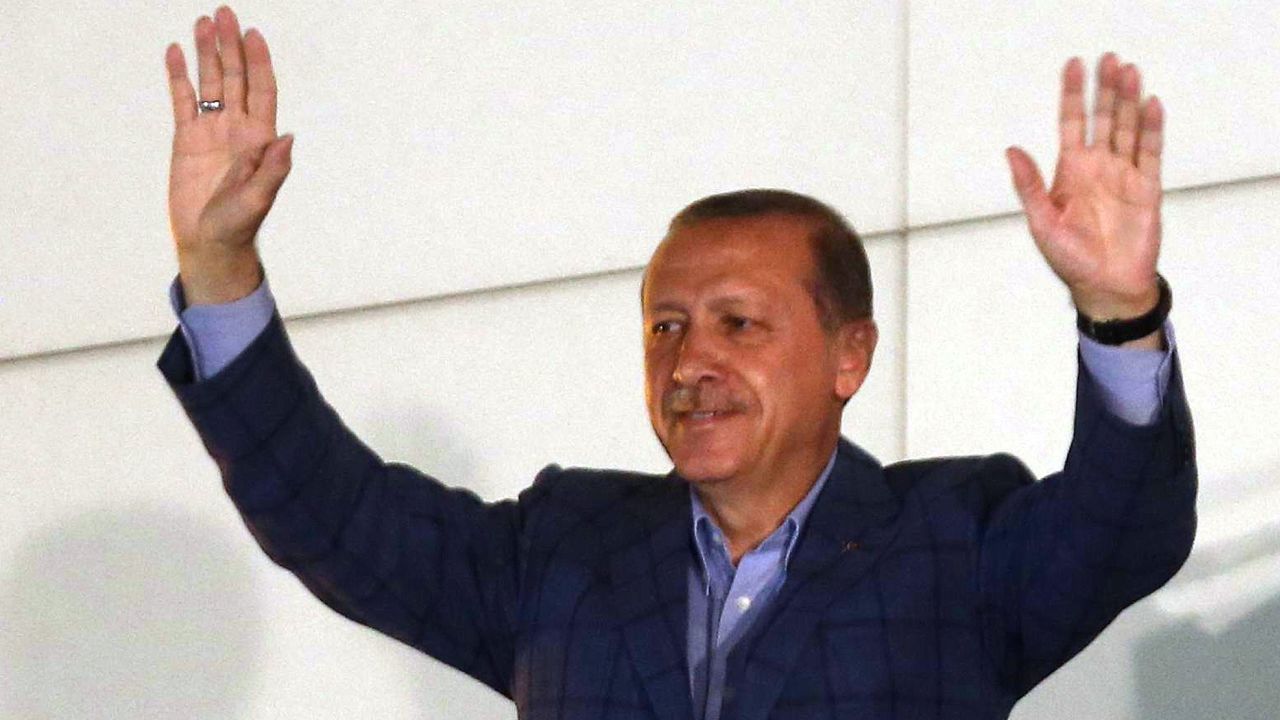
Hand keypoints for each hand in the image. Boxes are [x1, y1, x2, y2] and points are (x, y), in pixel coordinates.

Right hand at [165, 6, 291, 304]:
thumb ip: (274, 169)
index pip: (262, 91)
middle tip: (224, 13)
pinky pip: (183, 100)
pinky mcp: (187, 139)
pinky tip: (175, 52)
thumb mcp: (259, 199)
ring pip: (211, 83)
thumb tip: (287, 137)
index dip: (259, 62)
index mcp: (260, 139)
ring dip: (207, 54)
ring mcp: (212, 131)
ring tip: (202, 22)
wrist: (209, 242)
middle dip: (231, 46)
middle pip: (236, 78)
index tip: (253, 34)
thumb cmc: (238, 225)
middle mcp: (238, 129)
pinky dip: (179, 76)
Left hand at [1006, 53, 1163, 322]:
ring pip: (1128, 129)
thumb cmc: (1069, 258)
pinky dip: (1152, 130)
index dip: (1072, 95)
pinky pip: (1151, 153)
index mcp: (1069, 171)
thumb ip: (1029, 185)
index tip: (1074, 66)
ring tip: (1130, 72)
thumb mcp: (1042, 221)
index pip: (1071, 123)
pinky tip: (1152, 105)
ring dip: (1129, 101)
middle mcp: (1098, 167)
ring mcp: (1124, 176)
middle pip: (1103, 119)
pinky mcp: (1147, 189)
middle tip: (1109, 59)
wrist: (1105, 288)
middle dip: (1105, 90)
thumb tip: (1011, 150)